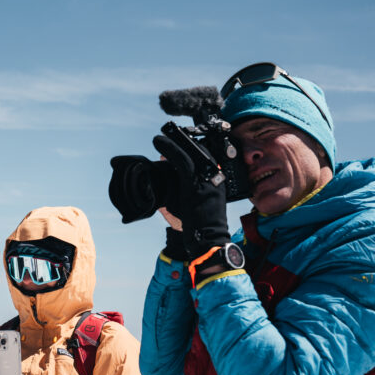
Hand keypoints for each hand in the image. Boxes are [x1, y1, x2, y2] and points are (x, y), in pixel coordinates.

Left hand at [153, 135, 229, 259]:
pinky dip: (169, 149)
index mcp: (216, 182)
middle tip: (168, 134)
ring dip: (172, 142)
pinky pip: (182, 160)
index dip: (190, 149)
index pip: (205, 158)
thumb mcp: (189, 208)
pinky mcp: (196, 183)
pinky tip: (159, 144)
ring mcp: (207, 179)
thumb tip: (160, 191)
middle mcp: (215, 177)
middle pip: (199, 152)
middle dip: (183, 142)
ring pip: (189, 152)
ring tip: (159, 138)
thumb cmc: (199, 228)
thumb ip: (177, 196)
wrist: (208, 240)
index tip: (177, 144)